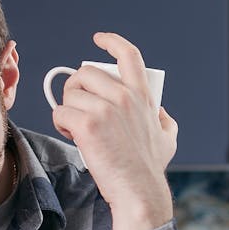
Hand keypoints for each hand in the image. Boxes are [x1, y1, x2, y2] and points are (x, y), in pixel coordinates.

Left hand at [51, 32, 176, 229]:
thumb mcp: (168, 138)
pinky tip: (71, 135)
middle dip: (76, 87)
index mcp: (142, 96)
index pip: (128, 55)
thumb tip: (159, 110)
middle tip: (78, 107)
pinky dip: (60, 123)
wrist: (138, 190)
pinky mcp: (87, 125)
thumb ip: (164, 119)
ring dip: (67, 108)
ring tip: (75, 126)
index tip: (99, 39)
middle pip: (86, 73)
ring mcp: (105, 110)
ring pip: (70, 93)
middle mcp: (124, 97)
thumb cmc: (150, 168)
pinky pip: (60, 112)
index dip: (111, 42)